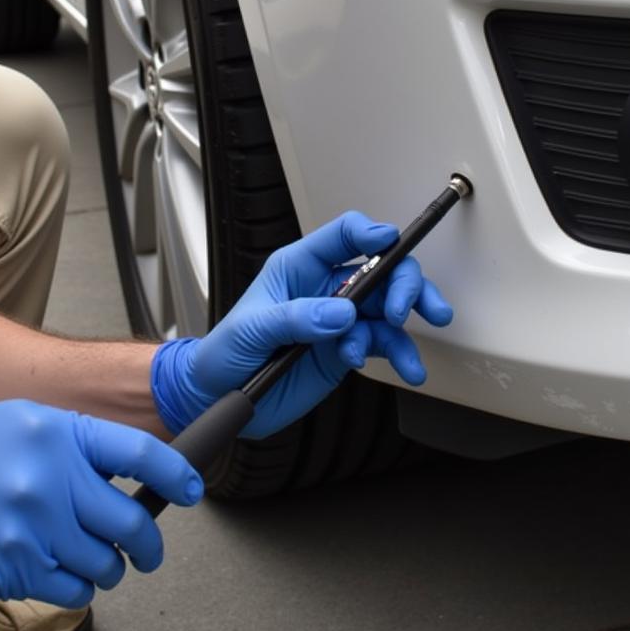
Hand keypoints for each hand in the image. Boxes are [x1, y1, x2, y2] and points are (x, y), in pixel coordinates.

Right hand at [0, 399, 202, 606]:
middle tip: (149, 551)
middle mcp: (52, 477)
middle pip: (131, 520)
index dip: (177, 474)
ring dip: (110, 568)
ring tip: (99, 563)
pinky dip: (78, 589)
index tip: (194, 489)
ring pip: (104, 562)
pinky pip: (71, 590)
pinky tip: (66, 576)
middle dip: (149, 543)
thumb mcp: (18, 424)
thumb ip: (71, 447)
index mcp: (58, 433)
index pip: (139, 455)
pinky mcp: (12, 569)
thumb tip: (117, 475)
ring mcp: (32, 526)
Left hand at [151, 211, 452, 438]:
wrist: (219, 397)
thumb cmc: (225, 351)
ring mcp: (341, 319)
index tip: (389, 242)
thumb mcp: (251, 329)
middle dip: (402, 283)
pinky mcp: (348, 348)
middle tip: (401, 310)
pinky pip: (384, 344)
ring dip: (408, 323)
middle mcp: (327, 287)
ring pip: (390, 306)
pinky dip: (400, 355)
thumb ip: (295, 318)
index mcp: (300, 266)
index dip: (371, 233)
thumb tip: (343, 312)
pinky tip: (406, 370)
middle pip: (381, 268)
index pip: (343, 235)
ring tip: (410, 354)